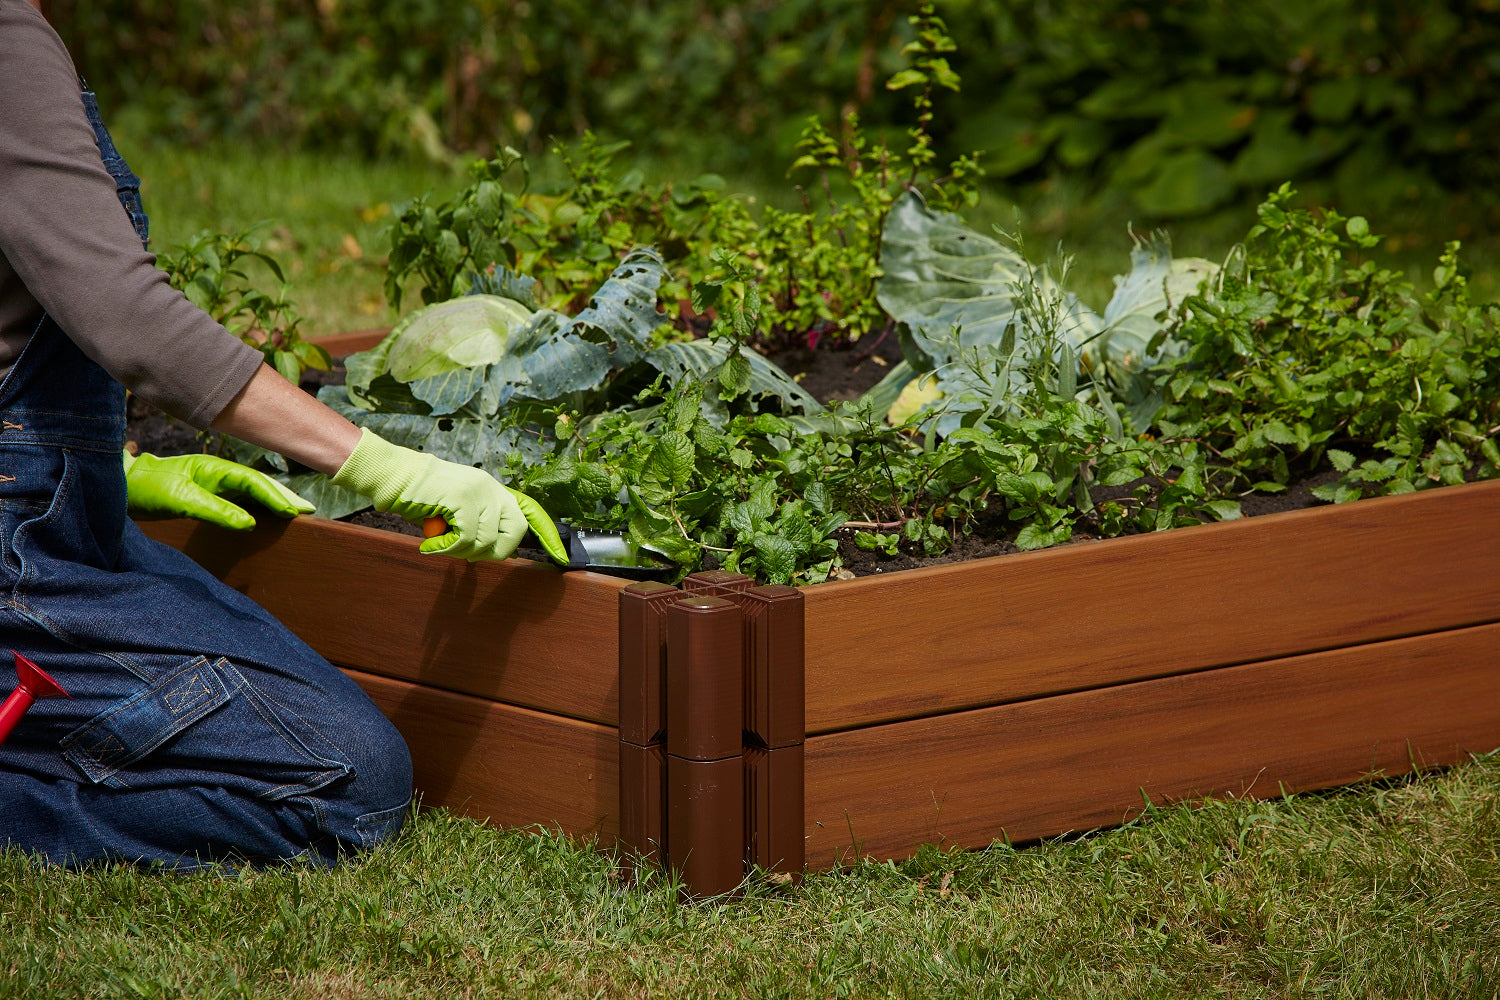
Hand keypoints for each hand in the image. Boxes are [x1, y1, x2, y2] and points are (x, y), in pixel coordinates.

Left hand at [123, 450, 314, 530]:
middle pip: (259, 484)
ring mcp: (211, 485)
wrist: (118, 487)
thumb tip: (250, 524)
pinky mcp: (205, 497)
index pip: (254, 482)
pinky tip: (266, 515)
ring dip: (273, 501)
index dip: (276, 496)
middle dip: (284, 496)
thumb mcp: (181, 500)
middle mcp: (216, 475)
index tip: (294, 511)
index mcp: (214, 469)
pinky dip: (257, 507)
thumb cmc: (146, 488)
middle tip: (308, 509)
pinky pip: (239, 501)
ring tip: (297, 511)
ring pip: (251, 492)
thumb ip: (216, 511)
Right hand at [330, 428, 567, 563]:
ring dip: (463, 551)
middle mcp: (491, 487)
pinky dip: (449, 548)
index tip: (561, 555)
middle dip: (497, 551)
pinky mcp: (462, 498)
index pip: (530, 510)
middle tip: (468, 553)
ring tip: (442, 544)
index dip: (547, 533)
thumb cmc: (420, 497)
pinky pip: (467, 538)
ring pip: (488, 540)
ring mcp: (478, 491)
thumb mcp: (455, 510)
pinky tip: (432, 544)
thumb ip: (477, 524)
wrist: (393, 475)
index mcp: (492, 489)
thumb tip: (492, 550)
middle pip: (516, 530)